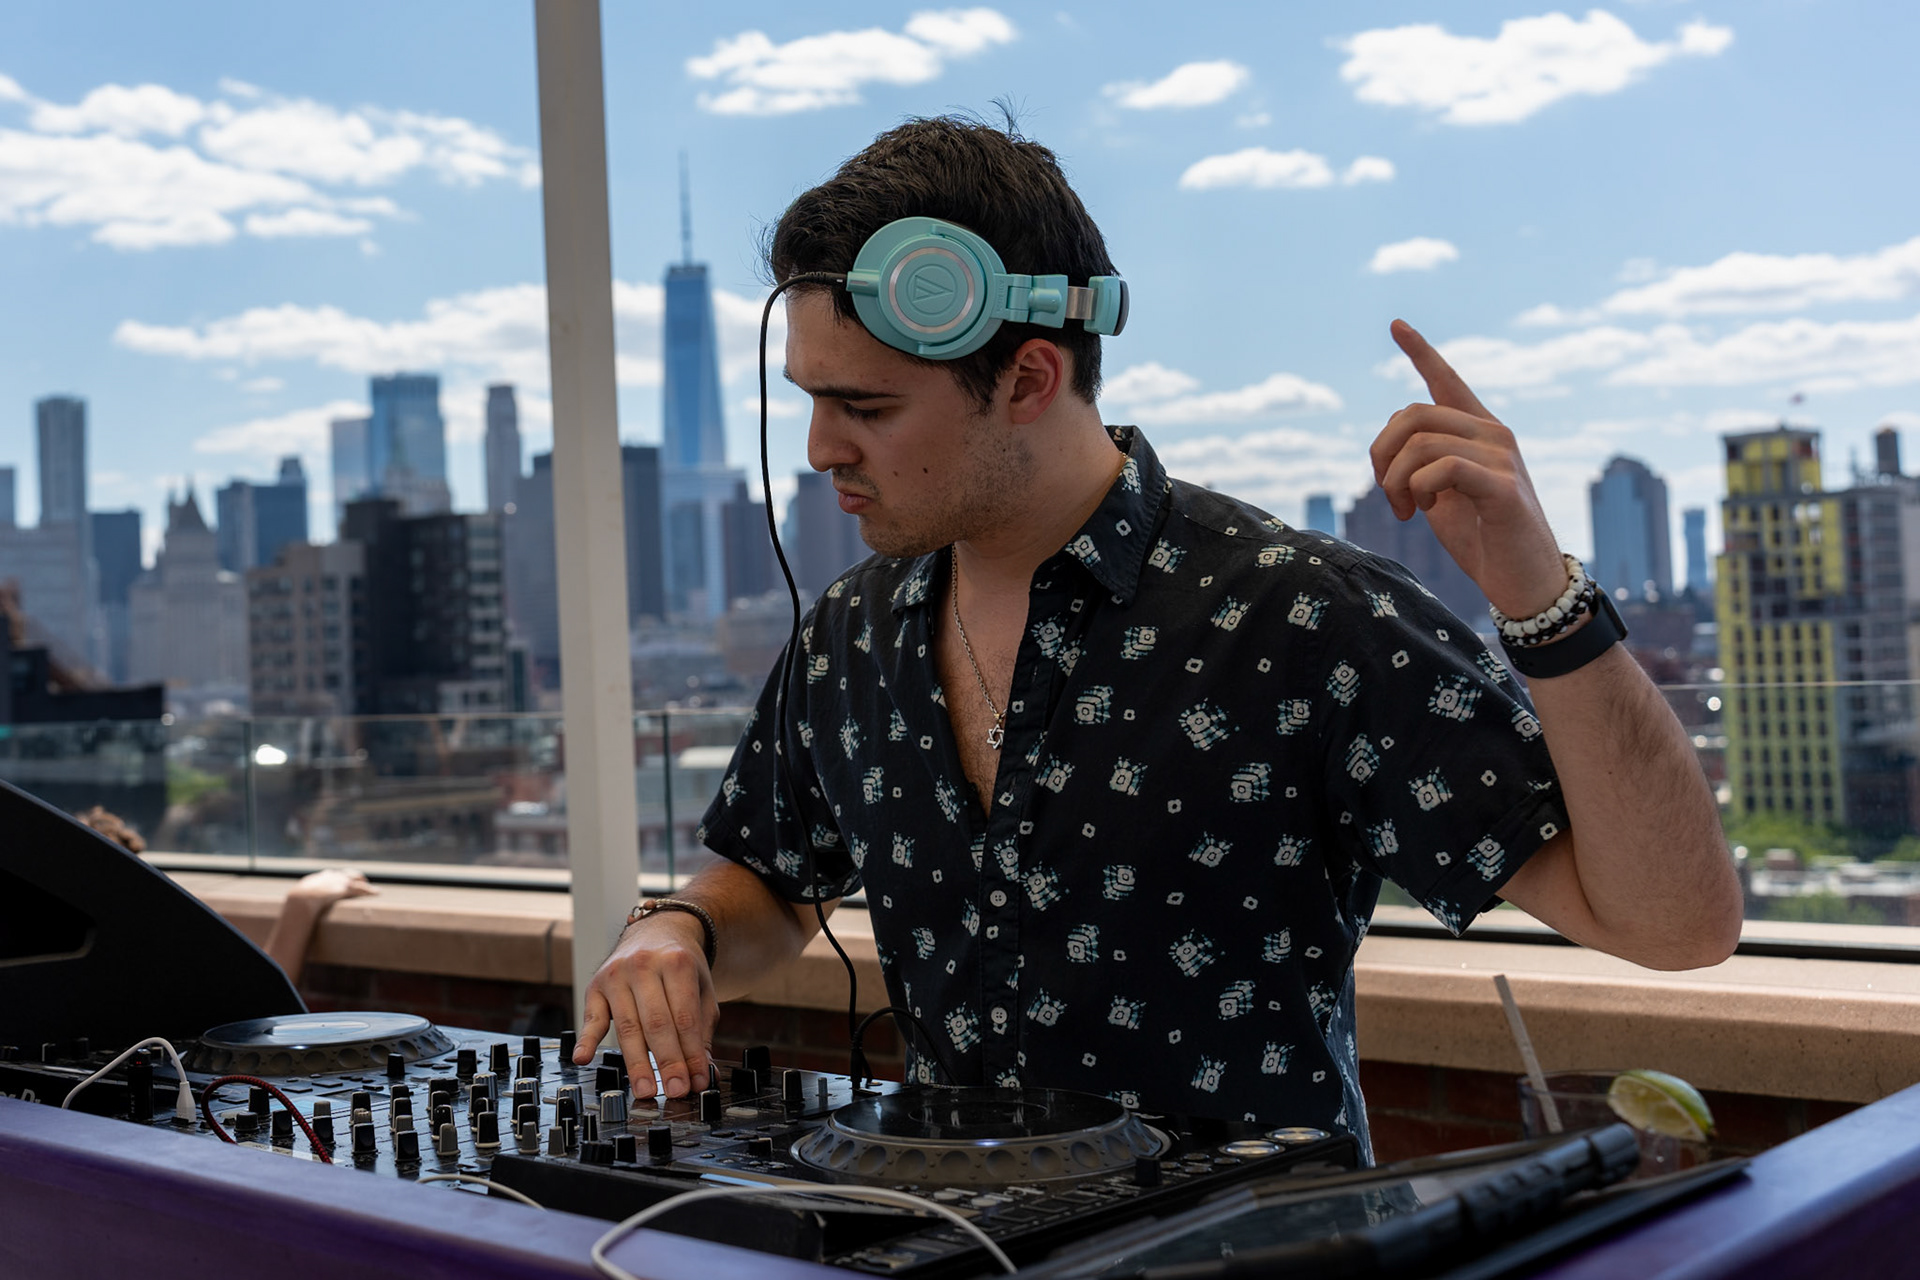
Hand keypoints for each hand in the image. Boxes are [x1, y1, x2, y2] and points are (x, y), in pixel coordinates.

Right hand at [287, 867, 375, 905]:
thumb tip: (292, 912)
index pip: (331, 874)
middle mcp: (331, 876)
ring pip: (357, 879)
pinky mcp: (346, 888)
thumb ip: (298, 903)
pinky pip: (362, 888)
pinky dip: (370, 890)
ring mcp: (338, 881)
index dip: (338, 878)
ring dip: (365, 884)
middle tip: (361, 883)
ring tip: (371, 889)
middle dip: (354, 878)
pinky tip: (377, 893)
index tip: (342, 882)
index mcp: (319, 877)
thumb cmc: (297, 903)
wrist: (301, 899)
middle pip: (347, 874)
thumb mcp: (296, 901)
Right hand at [574, 913, 717, 1099]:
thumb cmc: (680, 967)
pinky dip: (586, 1040)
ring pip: (628, 1026)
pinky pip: (591, 1018)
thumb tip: (703, 1072)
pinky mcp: (595, 986)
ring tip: (647, 1089)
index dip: (691, 1053)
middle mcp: (644, 965)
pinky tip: (583, 1058)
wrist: (654, 931)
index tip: (696, 1080)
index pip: (685, 1017)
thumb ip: (702, 1029)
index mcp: (677, 963)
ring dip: (638, 1063)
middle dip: (668, 1061)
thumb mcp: (701, 990)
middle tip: (676, 1089)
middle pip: (657, 1023)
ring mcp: (616, 975)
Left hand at [1371, 319, 1567, 618]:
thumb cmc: (1483, 539)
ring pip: (1419, 443)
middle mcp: (1493, 434)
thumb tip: (1393, 449)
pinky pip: (1441, 468)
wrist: (1524, 582)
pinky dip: (1418, 490)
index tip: (1396, 325)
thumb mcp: (1442, 497)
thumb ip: (1423, 465)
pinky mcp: (1503, 487)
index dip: (1420, 352)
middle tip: (1387, 493)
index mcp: (1478, 432)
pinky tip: (1424, 511)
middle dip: (1381, 454)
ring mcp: (1501, 458)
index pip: (1447, 381)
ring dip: (1395, 481)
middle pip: (1412, 415)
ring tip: (1404, 510)